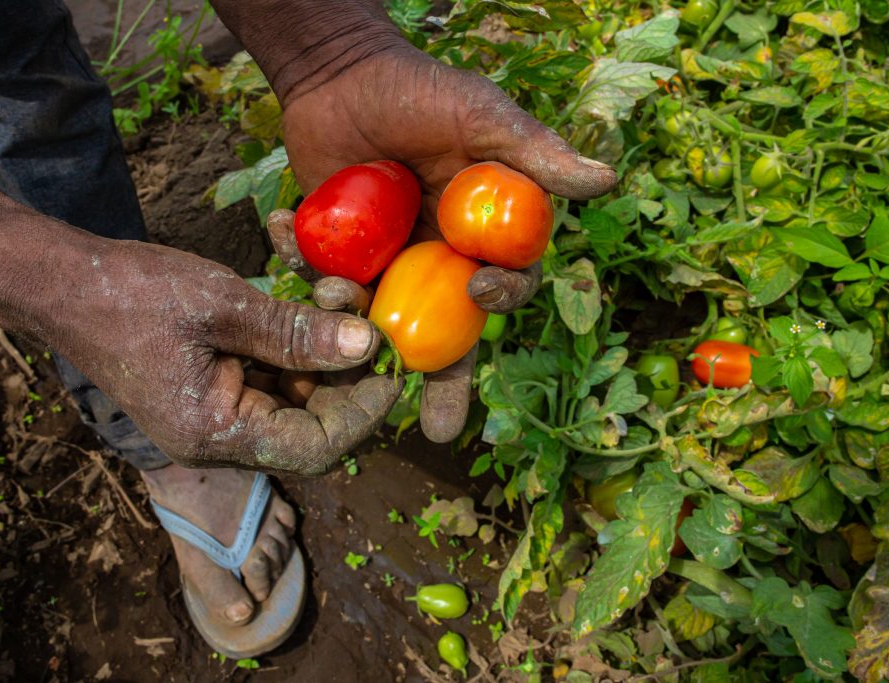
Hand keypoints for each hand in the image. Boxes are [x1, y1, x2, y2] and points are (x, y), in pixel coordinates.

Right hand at [60, 241, 403, 474]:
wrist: (61, 282)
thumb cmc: (130, 294)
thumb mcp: (222, 307)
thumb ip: (294, 332)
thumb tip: (366, 345)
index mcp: (216, 432)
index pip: (315, 446)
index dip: (362, 410)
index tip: (391, 363)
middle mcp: (221, 434)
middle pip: (311, 418)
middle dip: (346, 366)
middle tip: (366, 313)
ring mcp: (218, 408)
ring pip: (296, 388)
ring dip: (321, 339)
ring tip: (333, 284)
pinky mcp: (217, 381)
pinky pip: (272, 366)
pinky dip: (292, 331)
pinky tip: (303, 280)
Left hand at [276, 47, 617, 440]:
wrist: (341, 73)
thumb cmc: (420, 89)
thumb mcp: (479, 116)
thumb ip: (534, 152)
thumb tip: (606, 181)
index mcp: (480, 238)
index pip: (503, 287)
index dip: (500, 300)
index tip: (481, 291)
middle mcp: (436, 263)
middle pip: (446, 335)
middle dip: (442, 384)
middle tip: (438, 432)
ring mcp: (385, 267)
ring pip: (380, 325)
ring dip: (358, 333)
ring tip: (335, 303)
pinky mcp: (336, 259)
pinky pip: (322, 285)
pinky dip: (302, 272)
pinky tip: (283, 236)